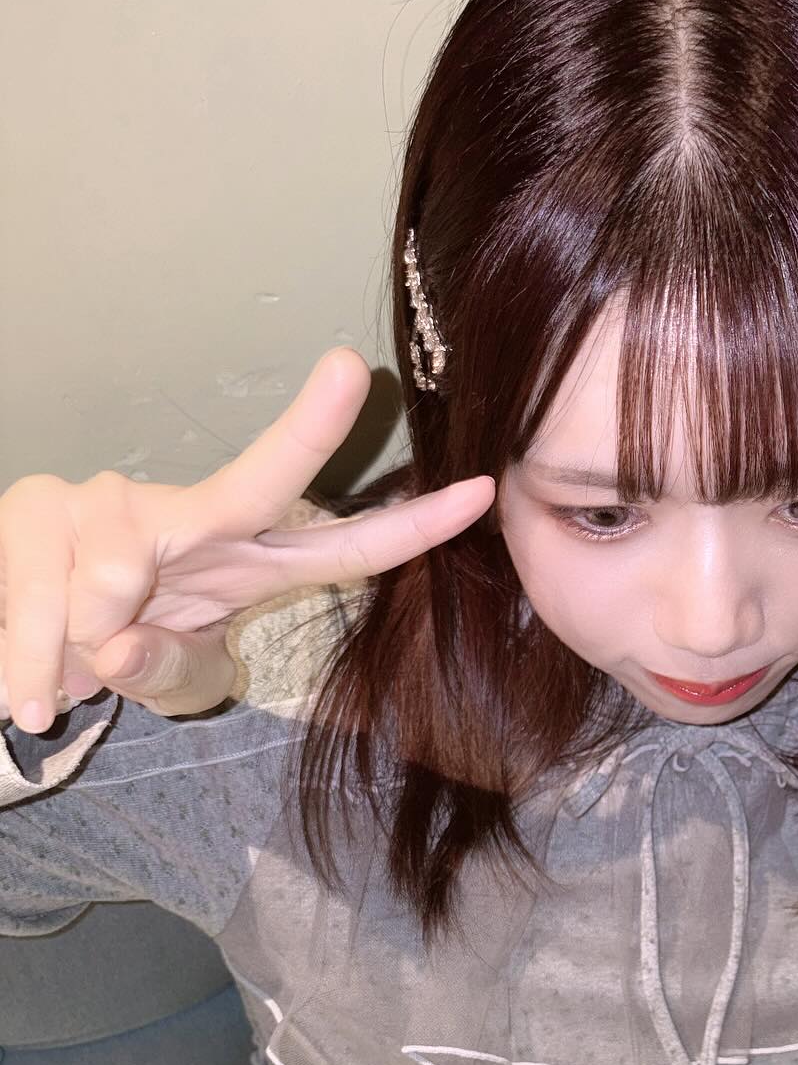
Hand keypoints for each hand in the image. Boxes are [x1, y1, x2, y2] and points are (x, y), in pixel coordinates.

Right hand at [0, 348, 494, 731]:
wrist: (26, 647)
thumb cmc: (118, 654)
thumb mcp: (165, 681)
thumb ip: (160, 671)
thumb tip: (118, 639)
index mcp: (249, 561)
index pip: (346, 548)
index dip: (414, 528)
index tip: (484, 492)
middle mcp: (195, 519)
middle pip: (262, 480)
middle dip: (310, 430)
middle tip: (352, 374)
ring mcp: (114, 502)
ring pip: (111, 580)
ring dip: (82, 647)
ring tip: (65, 678)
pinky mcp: (39, 503)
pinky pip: (46, 594)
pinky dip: (31, 657)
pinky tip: (31, 690)